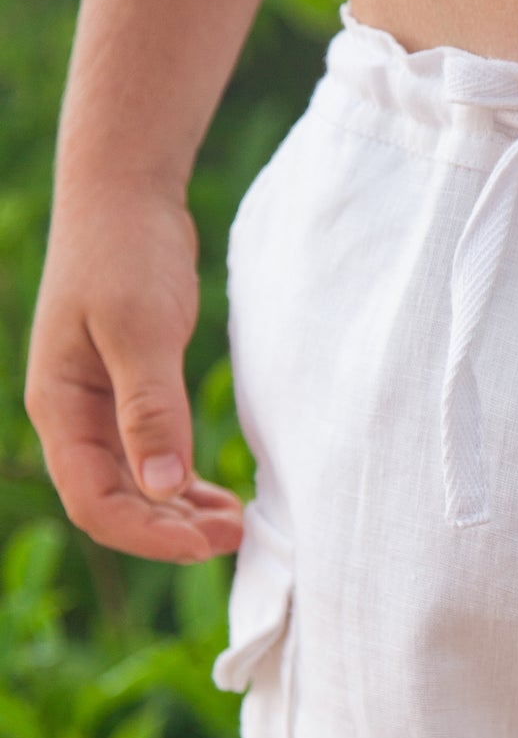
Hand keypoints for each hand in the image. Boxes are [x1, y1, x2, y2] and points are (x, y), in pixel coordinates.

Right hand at [24, 183, 245, 562]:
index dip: (147, 535)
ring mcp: (101, 410)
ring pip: (137, 490)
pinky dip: (185, 487)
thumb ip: (151, 408)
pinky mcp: (131, 398)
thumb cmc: (126, 251)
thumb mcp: (140, 328)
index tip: (206, 544)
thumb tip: (163, 486)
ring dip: (182, 516)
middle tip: (238, 538)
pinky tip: (222, 499)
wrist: (125, 193)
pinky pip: (153, 462)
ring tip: (237, 526)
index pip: (93, 502)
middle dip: (171, 533)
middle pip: (115, 505)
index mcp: (59, 407)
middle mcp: (74, 418)